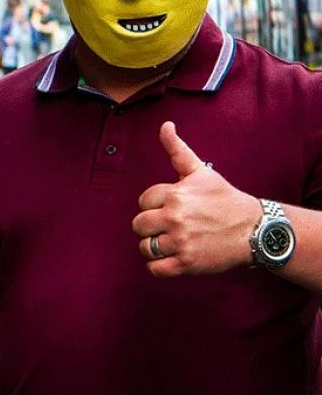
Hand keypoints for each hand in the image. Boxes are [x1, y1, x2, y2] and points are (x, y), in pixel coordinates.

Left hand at [131, 121, 260, 276]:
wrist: (255, 230)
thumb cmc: (224, 199)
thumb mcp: (201, 172)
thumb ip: (177, 150)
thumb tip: (165, 125)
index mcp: (175, 195)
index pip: (143, 201)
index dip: (155, 205)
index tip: (173, 207)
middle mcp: (175, 218)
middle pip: (139, 225)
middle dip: (151, 226)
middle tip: (170, 226)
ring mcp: (181, 242)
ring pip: (145, 247)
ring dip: (155, 247)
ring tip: (172, 242)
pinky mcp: (186, 263)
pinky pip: (155, 269)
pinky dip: (159, 266)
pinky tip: (172, 258)